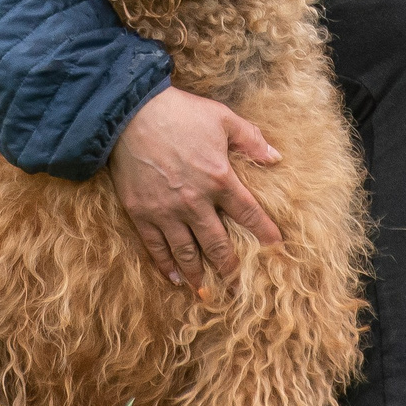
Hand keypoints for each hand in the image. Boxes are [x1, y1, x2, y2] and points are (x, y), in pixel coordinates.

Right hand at [109, 85, 284, 290]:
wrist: (129, 114)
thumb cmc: (179, 112)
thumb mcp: (222, 117)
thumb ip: (251, 139)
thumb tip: (276, 157)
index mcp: (219, 179)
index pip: (249, 213)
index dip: (265, 232)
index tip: (276, 247)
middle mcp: (194, 202)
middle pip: (218, 244)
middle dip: (231, 267)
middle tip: (240, 287)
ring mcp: (166, 211)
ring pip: (187, 253)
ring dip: (199, 275)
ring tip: (208, 293)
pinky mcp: (141, 213)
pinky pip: (155, 247)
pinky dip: (165, 265)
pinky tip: (174, 278)